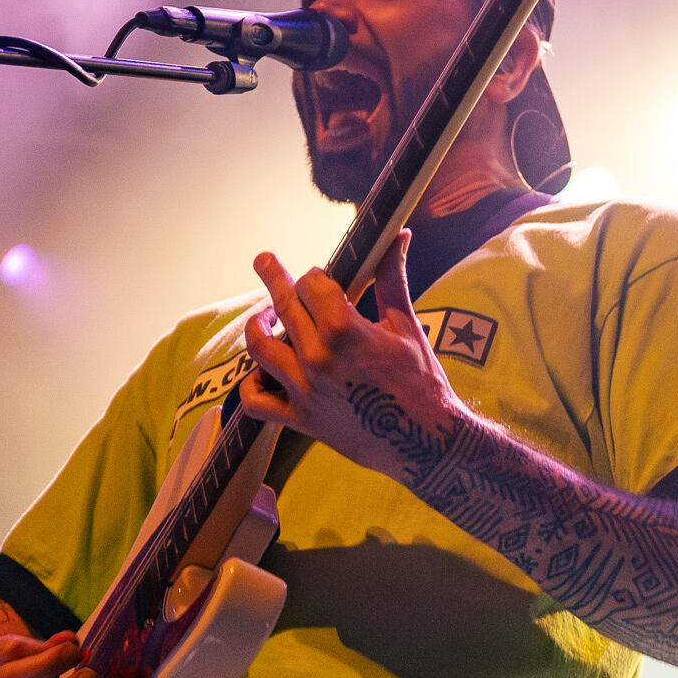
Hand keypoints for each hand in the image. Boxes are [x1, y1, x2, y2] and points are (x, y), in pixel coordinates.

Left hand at [239, 233, 464, 481]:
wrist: (427, 441)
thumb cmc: (422, 380)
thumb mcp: (407, 325)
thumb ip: (391, 278)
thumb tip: (399, 236)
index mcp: (344, 329)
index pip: (312, 284)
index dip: (315, 275)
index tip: (320, 276)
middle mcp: (317, 357)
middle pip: (283, 305)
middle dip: (274, 276)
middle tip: (264, 260)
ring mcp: (305, 389)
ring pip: (259, 348)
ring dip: (256, 325)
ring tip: (260, 317)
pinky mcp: (302, 419)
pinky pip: (257, 403)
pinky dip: (250, 387)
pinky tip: (260, 372)